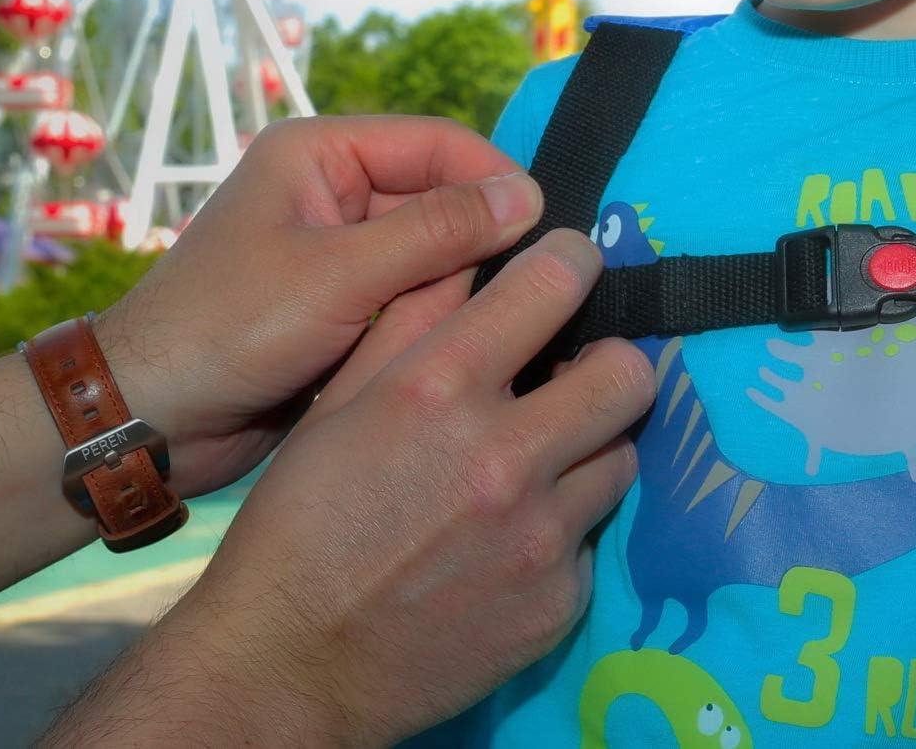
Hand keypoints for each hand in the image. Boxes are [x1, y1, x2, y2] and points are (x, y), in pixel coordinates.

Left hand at [92, 114, 545, 498]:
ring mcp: (342, 249)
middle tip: (538, 286)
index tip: (546, 228)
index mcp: (321, 153)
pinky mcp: (346, 302)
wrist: (146, 422)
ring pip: (436, 252)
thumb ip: (437, 233)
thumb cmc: (228, 331)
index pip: (438, 143)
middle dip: (483, 239)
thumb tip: (529, 197)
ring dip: (464, 284)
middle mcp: (336, 190)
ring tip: (514, 319)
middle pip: (442, 197)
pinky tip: (475, 344)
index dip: (494, 180)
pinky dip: (439, 317)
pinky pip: (414, 295)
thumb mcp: (339, 277)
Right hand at [137, 228, 654, 744]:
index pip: (555, 283)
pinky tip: (510, 542)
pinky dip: (561, 530)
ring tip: (538, 464)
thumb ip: (416, 316)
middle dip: (608, 363)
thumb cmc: (302, 519)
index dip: (574, 263)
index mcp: (440, 389)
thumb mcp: (341, 400)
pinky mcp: (559, 603)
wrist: (287, 667)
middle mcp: (504, 456)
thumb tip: (480, 248)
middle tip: (578, 375)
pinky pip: (591, 538)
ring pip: (621, 456)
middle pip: (627, 373)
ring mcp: (540, 536)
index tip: (572, 268)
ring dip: (587, 449)